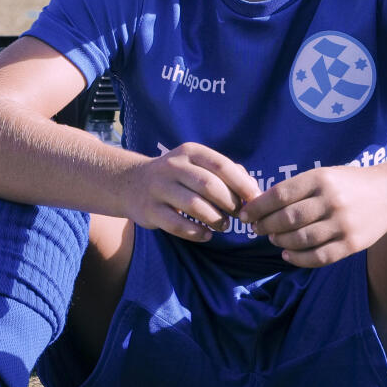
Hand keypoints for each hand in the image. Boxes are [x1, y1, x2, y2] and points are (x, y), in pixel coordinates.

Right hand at [122, 143, 260, 241]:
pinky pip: (177, 225)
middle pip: (209, 185)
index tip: (254, 199)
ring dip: (215, 219)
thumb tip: (253, 189)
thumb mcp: (197, 164)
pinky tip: (206, 235)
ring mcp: (159, 188)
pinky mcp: (150, 210)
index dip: (241, 184)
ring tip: (223, 226)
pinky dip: (196, 233)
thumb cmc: (176, 176)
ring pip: (194, 206)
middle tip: (238, 215)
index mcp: (190, 152)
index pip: (221, 165)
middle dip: (229, 203)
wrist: (131, 183)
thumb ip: (226, 172)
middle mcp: (172, 166)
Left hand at [238, 163, 386, 266]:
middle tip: (257, 229)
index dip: (257, 207)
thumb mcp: (324, 175)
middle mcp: (331, 200)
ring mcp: (343, 224)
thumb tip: (259, 206)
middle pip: (287, 219)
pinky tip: (287, 255)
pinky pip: (319, 257)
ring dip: (280, 241)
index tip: (245, 214)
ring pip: (300, 239)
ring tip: (273, 239)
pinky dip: (298, 259)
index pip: (279, 195)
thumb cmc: (349, 184)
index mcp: (321, 179)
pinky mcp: (352, 244)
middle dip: (265, 226)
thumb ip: (296, 188)